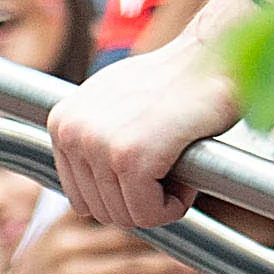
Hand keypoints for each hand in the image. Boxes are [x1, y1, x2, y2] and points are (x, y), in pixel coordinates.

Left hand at [52, 29, 244, 226]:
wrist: (210, 56)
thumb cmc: (173, 83)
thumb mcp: (113, 104)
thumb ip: (93, 138)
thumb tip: (85, 196)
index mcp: (62, 123)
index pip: (82, 199)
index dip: (123, 193)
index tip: (150, 164)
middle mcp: (71, 132)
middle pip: (102, 211)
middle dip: (142, 199)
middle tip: (168, 162)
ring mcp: (98, 144)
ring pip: (126, 217)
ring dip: (161, 201)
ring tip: (176, 159)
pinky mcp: (130, 157)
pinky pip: (149, 214)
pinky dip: (176, 203)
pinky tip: (185, 165)